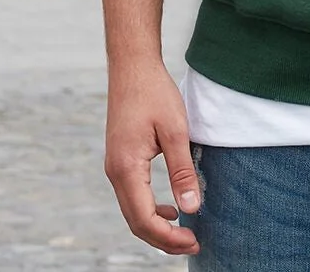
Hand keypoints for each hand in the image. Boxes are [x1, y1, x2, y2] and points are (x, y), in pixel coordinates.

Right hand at [103, 58, 200, 255]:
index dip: (169, 238)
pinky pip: (132, 196)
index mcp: (126, 167)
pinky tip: (171, 209)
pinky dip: (150, 211)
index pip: (144, 219)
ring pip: (132, 211)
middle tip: (194, 243)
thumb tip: (191, 210)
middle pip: (135, 222)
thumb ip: (183, 172)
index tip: (195, 240)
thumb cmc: (154, 93)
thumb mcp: (176, 132)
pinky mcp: (120, 160)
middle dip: (163, 240)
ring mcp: (114, 166)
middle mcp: (115, 171)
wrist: (132, 65)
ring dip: (157, 227)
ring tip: (186, 232)